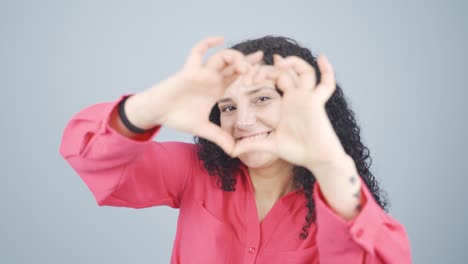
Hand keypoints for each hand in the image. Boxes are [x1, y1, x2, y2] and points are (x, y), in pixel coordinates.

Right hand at [127, 37, 262, 153]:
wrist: (157, 113)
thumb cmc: (177, 116)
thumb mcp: (202, 129)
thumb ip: (219, 137)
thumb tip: (235, 152)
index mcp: (217, 88)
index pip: (238, 77)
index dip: (251, 73)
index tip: (266, 73)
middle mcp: (212, 78)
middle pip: (234, 64)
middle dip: (248, 62)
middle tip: (261, 64)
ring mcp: (201, 73)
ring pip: (221, 57)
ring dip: (235, 58)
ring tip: (245, 67)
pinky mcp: (189, 71)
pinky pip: (198, 51)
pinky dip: (208, 43)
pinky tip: (220, 39)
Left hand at [232, 54, 347, 169]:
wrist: (316, 159)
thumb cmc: (297, 151)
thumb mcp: (270, 144)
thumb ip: (252, 144)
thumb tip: (231, 152)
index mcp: (286, 103)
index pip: (275, 79)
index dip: (262, 74)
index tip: (247, 77)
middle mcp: (297, 97)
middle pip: (286, 72)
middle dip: (270, 68)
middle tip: (253, 71)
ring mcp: (307, 98)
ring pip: (304, 71)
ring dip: (293, 62)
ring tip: (278, 60)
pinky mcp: (316, 103)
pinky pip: (326, 83)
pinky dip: (327, 70)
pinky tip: (322, 57)